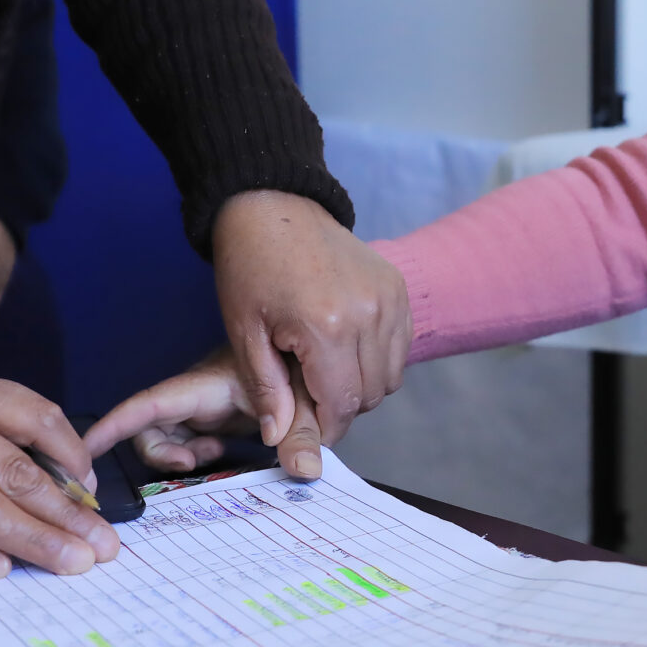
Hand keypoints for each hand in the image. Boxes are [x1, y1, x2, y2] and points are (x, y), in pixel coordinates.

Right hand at [83, 347, 325, 480]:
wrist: (299, 356)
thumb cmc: (292, 364)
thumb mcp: (301, 399)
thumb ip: (302, 433)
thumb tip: (304, 469)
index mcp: (203, 385)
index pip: (148, 405)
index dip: (113, 425)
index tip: (84, 448)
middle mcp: (192, 396)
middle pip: (148, 429)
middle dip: (160, 453)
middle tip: (193, 464)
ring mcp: (196, 408)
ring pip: (162, 439)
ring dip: (180, 456)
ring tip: (213, 453)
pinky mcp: (204, 419)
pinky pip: (181, 443)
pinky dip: (195, 455)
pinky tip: (221, 450)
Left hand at [211, 190, 407, 451]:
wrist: (273, 206)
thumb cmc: (249, 268)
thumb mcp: (245, 333)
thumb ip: (267, 390)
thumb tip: (280, 440)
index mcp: (326, 328)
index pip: (342, 405)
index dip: (324, 428)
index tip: (306, 431)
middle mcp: (368, 314)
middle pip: (370, 395)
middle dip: (341, 408)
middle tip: (309, 397)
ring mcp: (389, 299)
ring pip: (389, 377)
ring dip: (362, 386)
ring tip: (325, 371)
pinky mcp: (397, 289)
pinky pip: (400, 348)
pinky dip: (378, 360)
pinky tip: (345, 349)